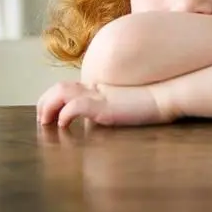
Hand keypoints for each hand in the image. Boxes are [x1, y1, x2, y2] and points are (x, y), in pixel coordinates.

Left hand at [36, 81, 171, 126]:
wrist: (168, 96)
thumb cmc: (152, 104)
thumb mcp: (125, 104)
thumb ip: (110, 108)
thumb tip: (98, 122)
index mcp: (101, 88)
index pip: (69, 87)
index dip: (54, 100)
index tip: (50, 116)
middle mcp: (97, 89)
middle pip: (60, 87)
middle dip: (44, 103)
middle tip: (43, 120)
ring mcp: (101, 96)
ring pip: (61, 92)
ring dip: (48, 107)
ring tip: (46, 122)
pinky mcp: (105, 106)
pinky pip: (77, 105)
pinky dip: (65, 114)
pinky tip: (64, 124)